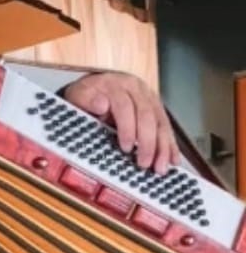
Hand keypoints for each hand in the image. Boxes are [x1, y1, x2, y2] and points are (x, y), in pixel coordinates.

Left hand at [63, 72, 179, 173]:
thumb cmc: (86, 96)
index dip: (127, 128)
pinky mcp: (156, 107)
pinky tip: (173, 158)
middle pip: (146, 115)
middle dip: (148, 142)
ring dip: (163, 147)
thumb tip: (101, 105)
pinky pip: (166, 126)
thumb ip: (87, 101)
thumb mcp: (79, 96)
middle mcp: (136, 90)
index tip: (126, 147)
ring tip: (160, 167)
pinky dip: (170, 144)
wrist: (96, 85)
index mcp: (116, 86)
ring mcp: (148, 98)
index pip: (125, 107)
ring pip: (160, 122)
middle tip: (144, 163)